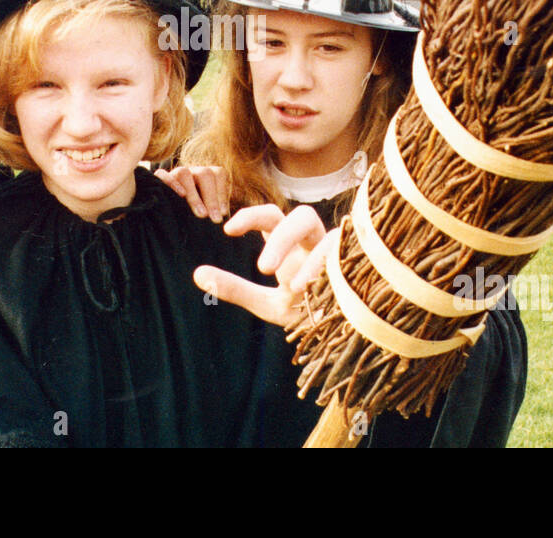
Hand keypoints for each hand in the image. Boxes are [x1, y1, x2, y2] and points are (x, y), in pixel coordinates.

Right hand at [155, 165, 229, 222]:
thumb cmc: (196, 216)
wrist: (170, 219)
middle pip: (204, 173)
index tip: (223, 214)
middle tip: (215, 219)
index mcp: (208, 175)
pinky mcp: (158, 180)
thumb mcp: (211, 212)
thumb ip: (219, 211)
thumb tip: (230, 221)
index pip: (219, 174)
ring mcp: (175, 174)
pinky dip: (170, 183)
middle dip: (211, 197)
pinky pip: (161, 175)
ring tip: (200, 214)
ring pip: (183, 173)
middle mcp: (193, 172)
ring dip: (193, 195)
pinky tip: (179, 196)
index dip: (222, 193)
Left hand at [193, 204, 337, 327]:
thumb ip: (235, 288)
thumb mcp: (266, 304)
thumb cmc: (305, 313)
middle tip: (263, 268)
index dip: (250, 216)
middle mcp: (315, 242)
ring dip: (307, 255)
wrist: (340, 337)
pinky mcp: (354, 266)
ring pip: (325, 231)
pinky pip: (341, 253)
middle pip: (301, 216)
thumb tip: (197, 274)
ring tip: (288, 284)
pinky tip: (306, 287)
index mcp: (293, 246)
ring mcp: (338, 252)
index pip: (272, 216)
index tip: (228, 231)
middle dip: (282, 236)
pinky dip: (322, 266)